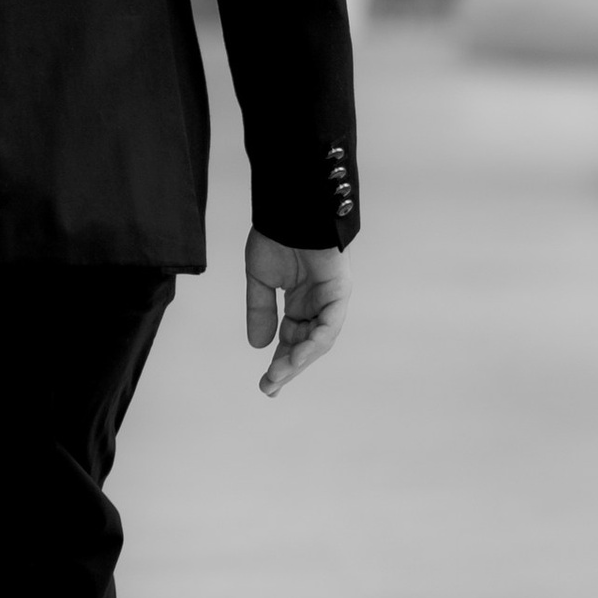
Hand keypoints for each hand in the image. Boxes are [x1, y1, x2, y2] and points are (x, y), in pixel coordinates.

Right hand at [245, 231, 350, 397]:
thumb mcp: (260, 280)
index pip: (291, 340)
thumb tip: (258, 345)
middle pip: (305, 346)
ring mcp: (330, 300)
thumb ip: (261, 311)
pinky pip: (328, 325)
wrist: (290, 210)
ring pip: (318, 341)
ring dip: (298, 361)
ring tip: (278, 376)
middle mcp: (317, 305)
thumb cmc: (277, 237)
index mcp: (300, 303)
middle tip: (269, 387)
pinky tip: (297, 357)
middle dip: (287, 368)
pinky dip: (314, 343)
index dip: (279, 362)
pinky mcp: (339, 292)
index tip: (266, 384)